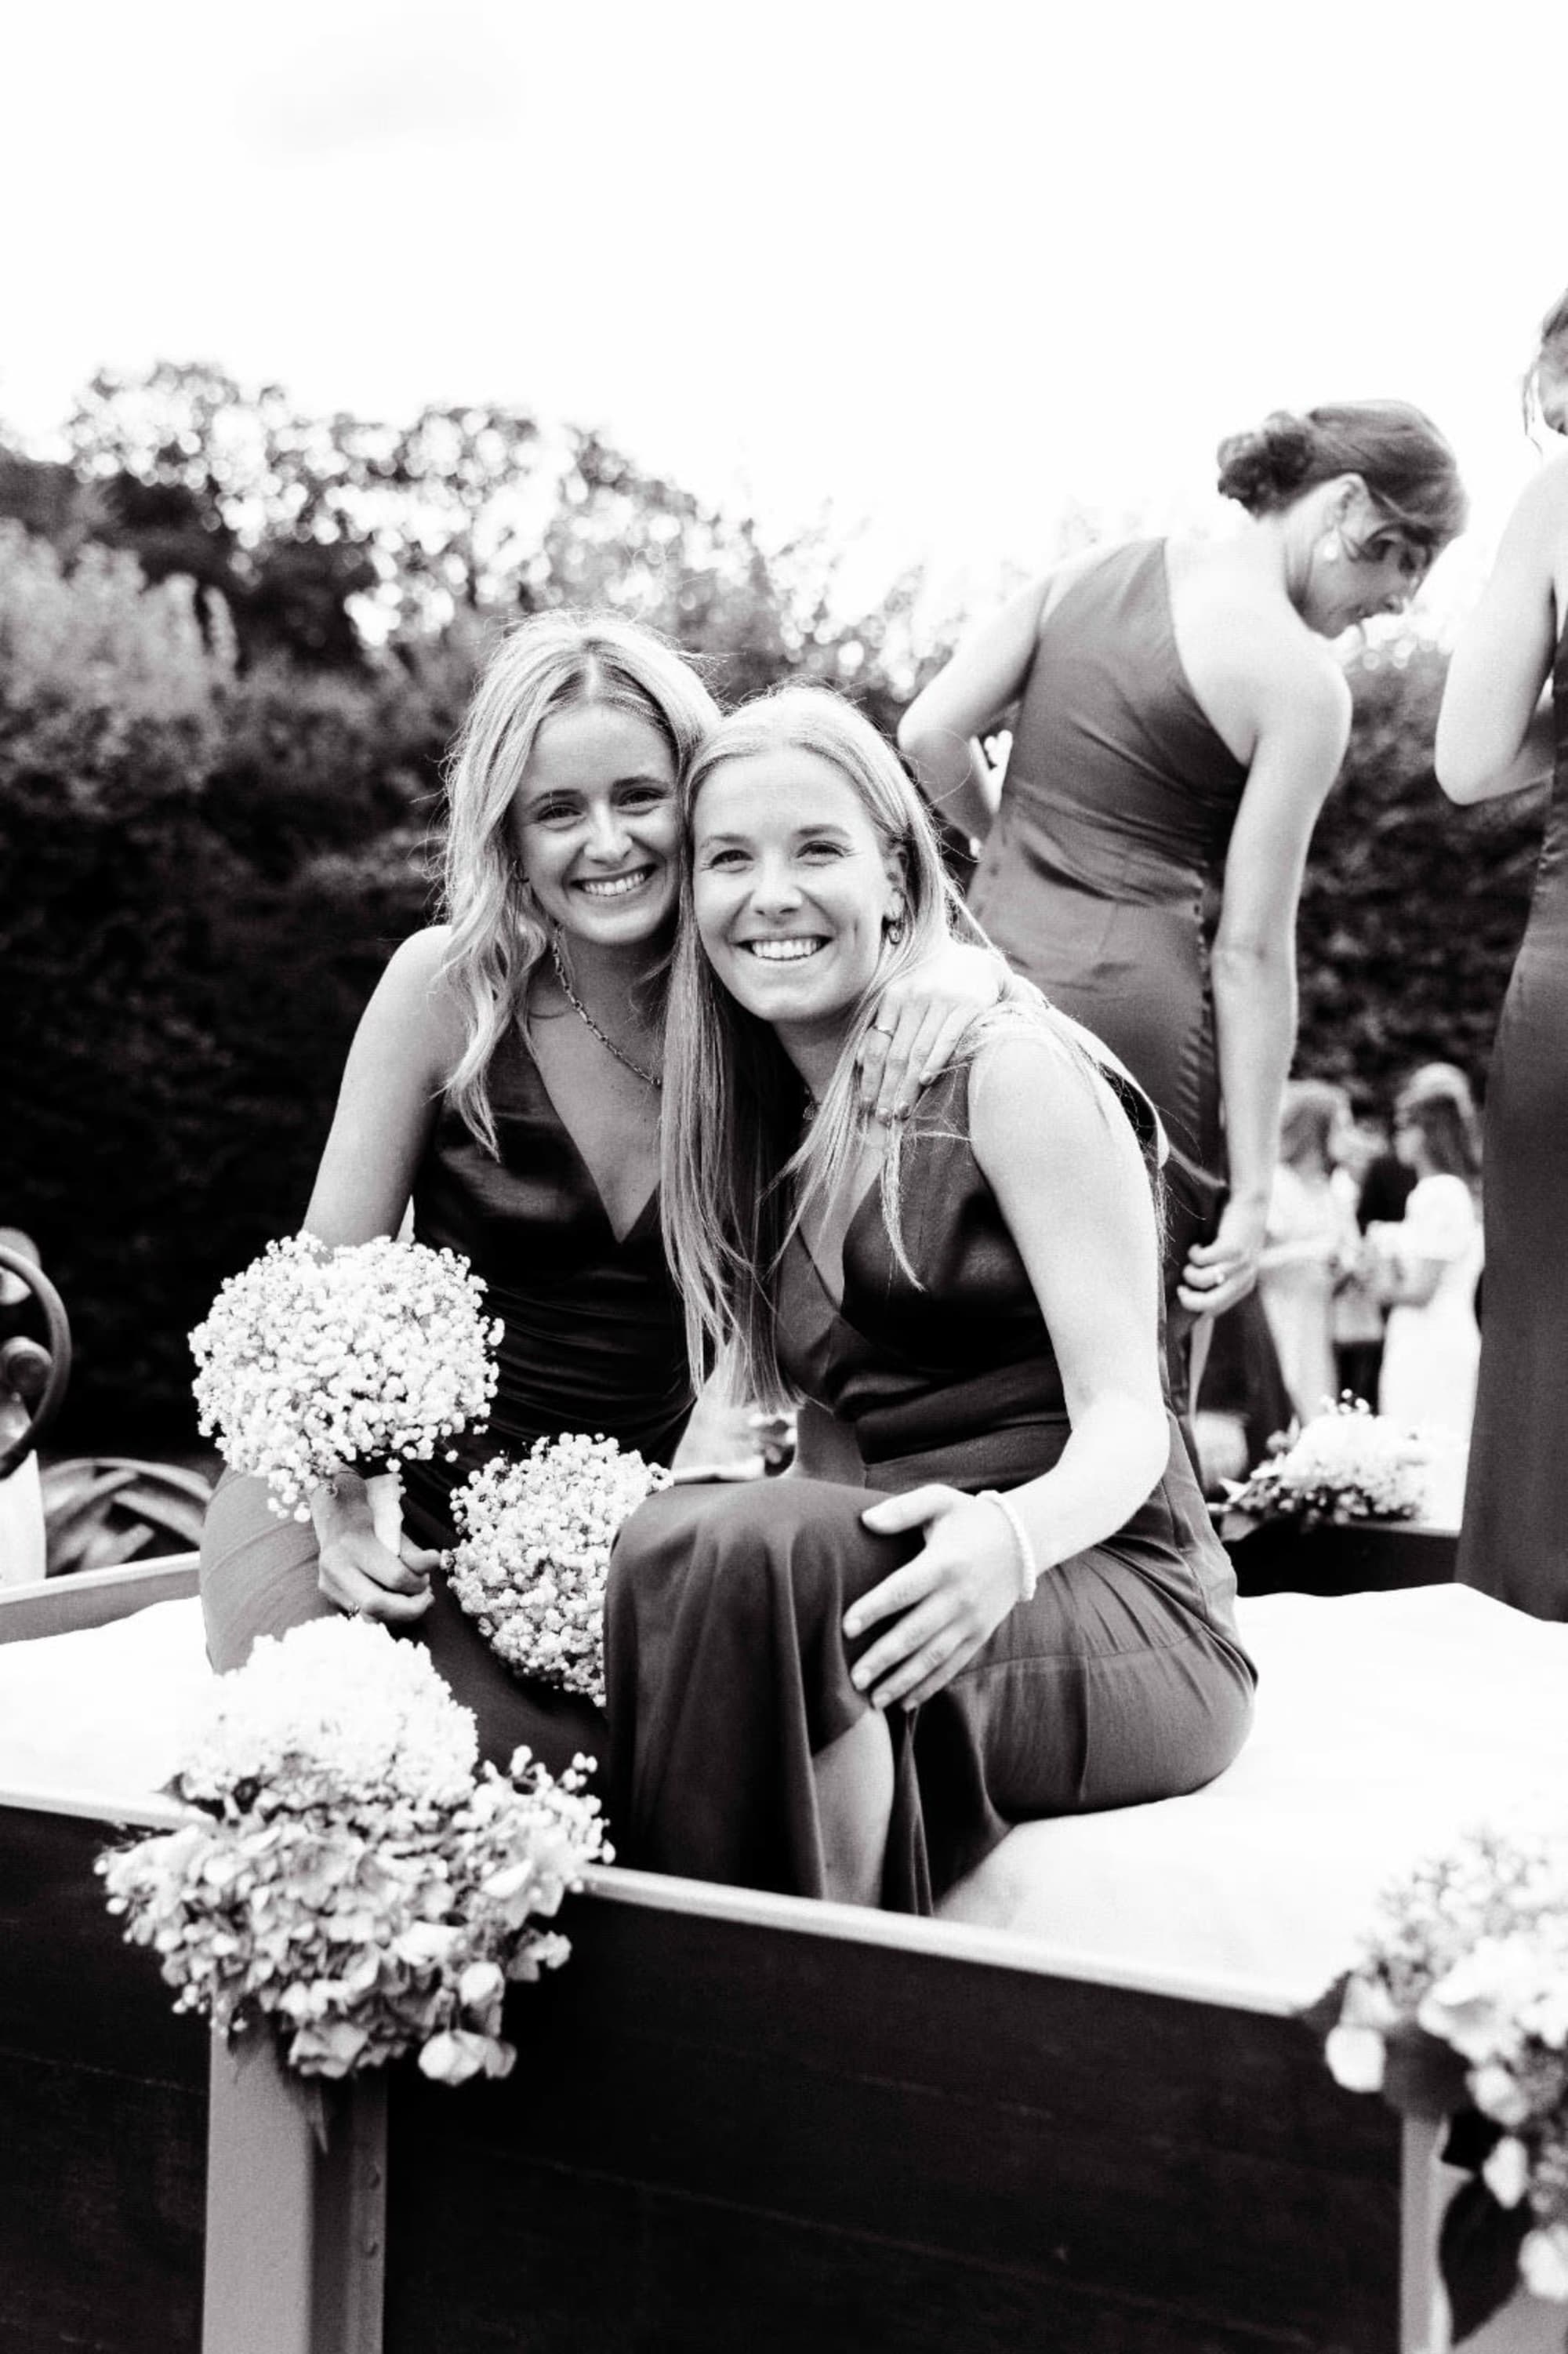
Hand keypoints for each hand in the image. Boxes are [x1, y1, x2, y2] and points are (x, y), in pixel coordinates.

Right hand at [310, 1473, 436, 1626]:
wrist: (337, 1518)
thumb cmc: (372, 1523)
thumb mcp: (395, 1532)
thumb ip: (413, 1553)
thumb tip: (434, 1562)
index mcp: (353, 1543)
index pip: (394, 1577)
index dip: (418, 1584)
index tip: (427, 1579)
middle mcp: (335, 1566)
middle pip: (375, 1605)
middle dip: (409, 1610)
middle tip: (425, 1600)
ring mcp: (328, 1584)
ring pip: (367, 1617)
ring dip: (397, 1615)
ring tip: (413, 1602)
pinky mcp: (328, 1596)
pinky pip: (361, 1615)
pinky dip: (384, 1613)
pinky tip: (395, 1602)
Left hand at [843, 1484, 1022, 1709]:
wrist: (1024, 1541)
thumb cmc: (971, 1518)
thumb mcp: (940, 1501)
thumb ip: (903, 1510)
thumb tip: (865, 1521)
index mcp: (944, 1563)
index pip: (903, 1590)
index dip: (874, 1609)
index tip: (846, 1627)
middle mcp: (959, 1597)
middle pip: (915, 1633)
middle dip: (883, 1658)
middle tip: (853, 1678)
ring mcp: (971, 1620)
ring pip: (933, 1658)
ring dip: (902, 1681)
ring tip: (873, 1700)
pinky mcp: (979, 1635)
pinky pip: (952, 1666)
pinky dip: (929, 1686)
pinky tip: (905, 1702)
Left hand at [858, 944, 1003, 1122]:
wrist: (974, 963)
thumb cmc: (931, 988)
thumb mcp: (903, 999)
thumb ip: (883, 1027)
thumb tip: (862, 1064)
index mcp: (894, 996)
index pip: (878, 1045)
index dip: (871, 1077)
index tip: (867, 1104)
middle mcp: (915, 996)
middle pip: (897, 1053)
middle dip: (889, 1089)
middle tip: (884, 1118)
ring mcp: (942, 1001)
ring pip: (920, 1051)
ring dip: (909, 1085)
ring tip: (902, 1110)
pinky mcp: (968, 1006)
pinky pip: (948, 1040)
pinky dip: (935, 1062)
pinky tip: (926, 1082)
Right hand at [1178, 1195, 1267, 1317]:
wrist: (1249, 1205)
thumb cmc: (1233, 1234)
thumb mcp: (1227, 1262)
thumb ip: (1214, 1280)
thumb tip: (1188, 1301)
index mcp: (1244, 1287)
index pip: (1214, 1310)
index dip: (1194, 1310)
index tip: (1181, 1300)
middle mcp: (1245, 1279)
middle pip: (1208, 1304)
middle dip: (1187, 1299)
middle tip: (1179, 1287)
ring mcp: (1240, 1265)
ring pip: (1201, 1280)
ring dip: (1189, 1270)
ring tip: (1192, 1259)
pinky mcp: (1232, 1249)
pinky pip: (1201, 1259)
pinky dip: (1194, 1252)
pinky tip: (1198, 1245)